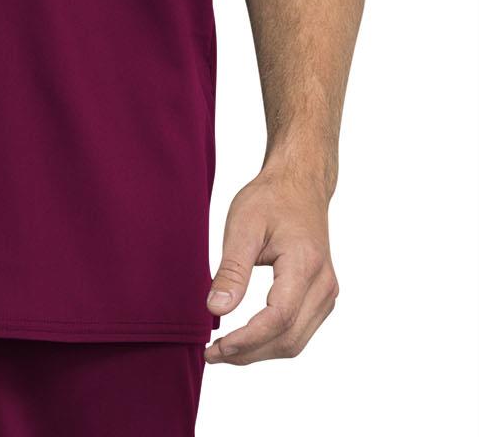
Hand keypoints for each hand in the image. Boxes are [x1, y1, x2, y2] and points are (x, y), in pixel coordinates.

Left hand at [204, 162, 339, 364]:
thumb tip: (215, 310)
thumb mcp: (243, 225)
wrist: (300, 184)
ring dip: (260, 352)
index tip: (215, 348)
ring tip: (224, 350)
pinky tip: (246, 338)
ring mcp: (327, 293)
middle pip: (288, 338)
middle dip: (249, 353)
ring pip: (296, 341)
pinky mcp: (322, 296)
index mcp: (305, 264)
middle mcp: (324, 285)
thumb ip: (232, 270)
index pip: (278, 318)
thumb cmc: (270, 199)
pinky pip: (300, 331)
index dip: (246, 340)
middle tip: (212, 354)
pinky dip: (272, 341)